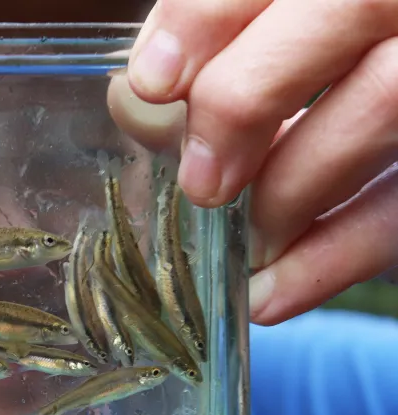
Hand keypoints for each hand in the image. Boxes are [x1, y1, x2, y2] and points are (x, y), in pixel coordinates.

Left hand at [121, 0, 397, 324]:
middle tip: (199, 180)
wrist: (379, 86)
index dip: (206, 16)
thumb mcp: (270, 44)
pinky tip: (269, 297)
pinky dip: (336, 259)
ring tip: (242, 247)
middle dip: (247, 97)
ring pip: (385, 100)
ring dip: (291, 191)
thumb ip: (216, 56)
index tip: (151, 82)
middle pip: (345, 8)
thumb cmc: (305, 67)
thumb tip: (131, 99)